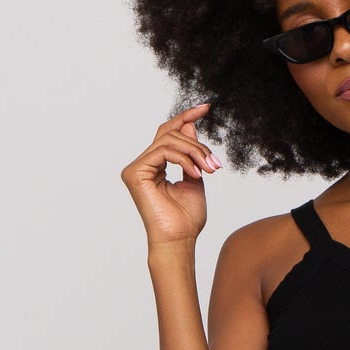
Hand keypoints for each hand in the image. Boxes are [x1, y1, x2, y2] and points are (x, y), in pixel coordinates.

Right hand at [120, 103, 221, 248]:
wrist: (179, 242)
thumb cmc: (186, 219)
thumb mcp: (195, 179)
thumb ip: (191, 154)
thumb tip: (189, 125)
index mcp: (155, 166)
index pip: (168, 133)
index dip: (185, 117)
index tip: (205, 107)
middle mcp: (143, 164)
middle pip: (170, 134)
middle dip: (197, 144)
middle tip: (214, 164)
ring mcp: (136, 168)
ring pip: (169, 141)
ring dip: (195, 152)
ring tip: (208, 169)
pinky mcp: (134, 173)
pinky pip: (163, 151)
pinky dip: (184, 159)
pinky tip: (196, 174)